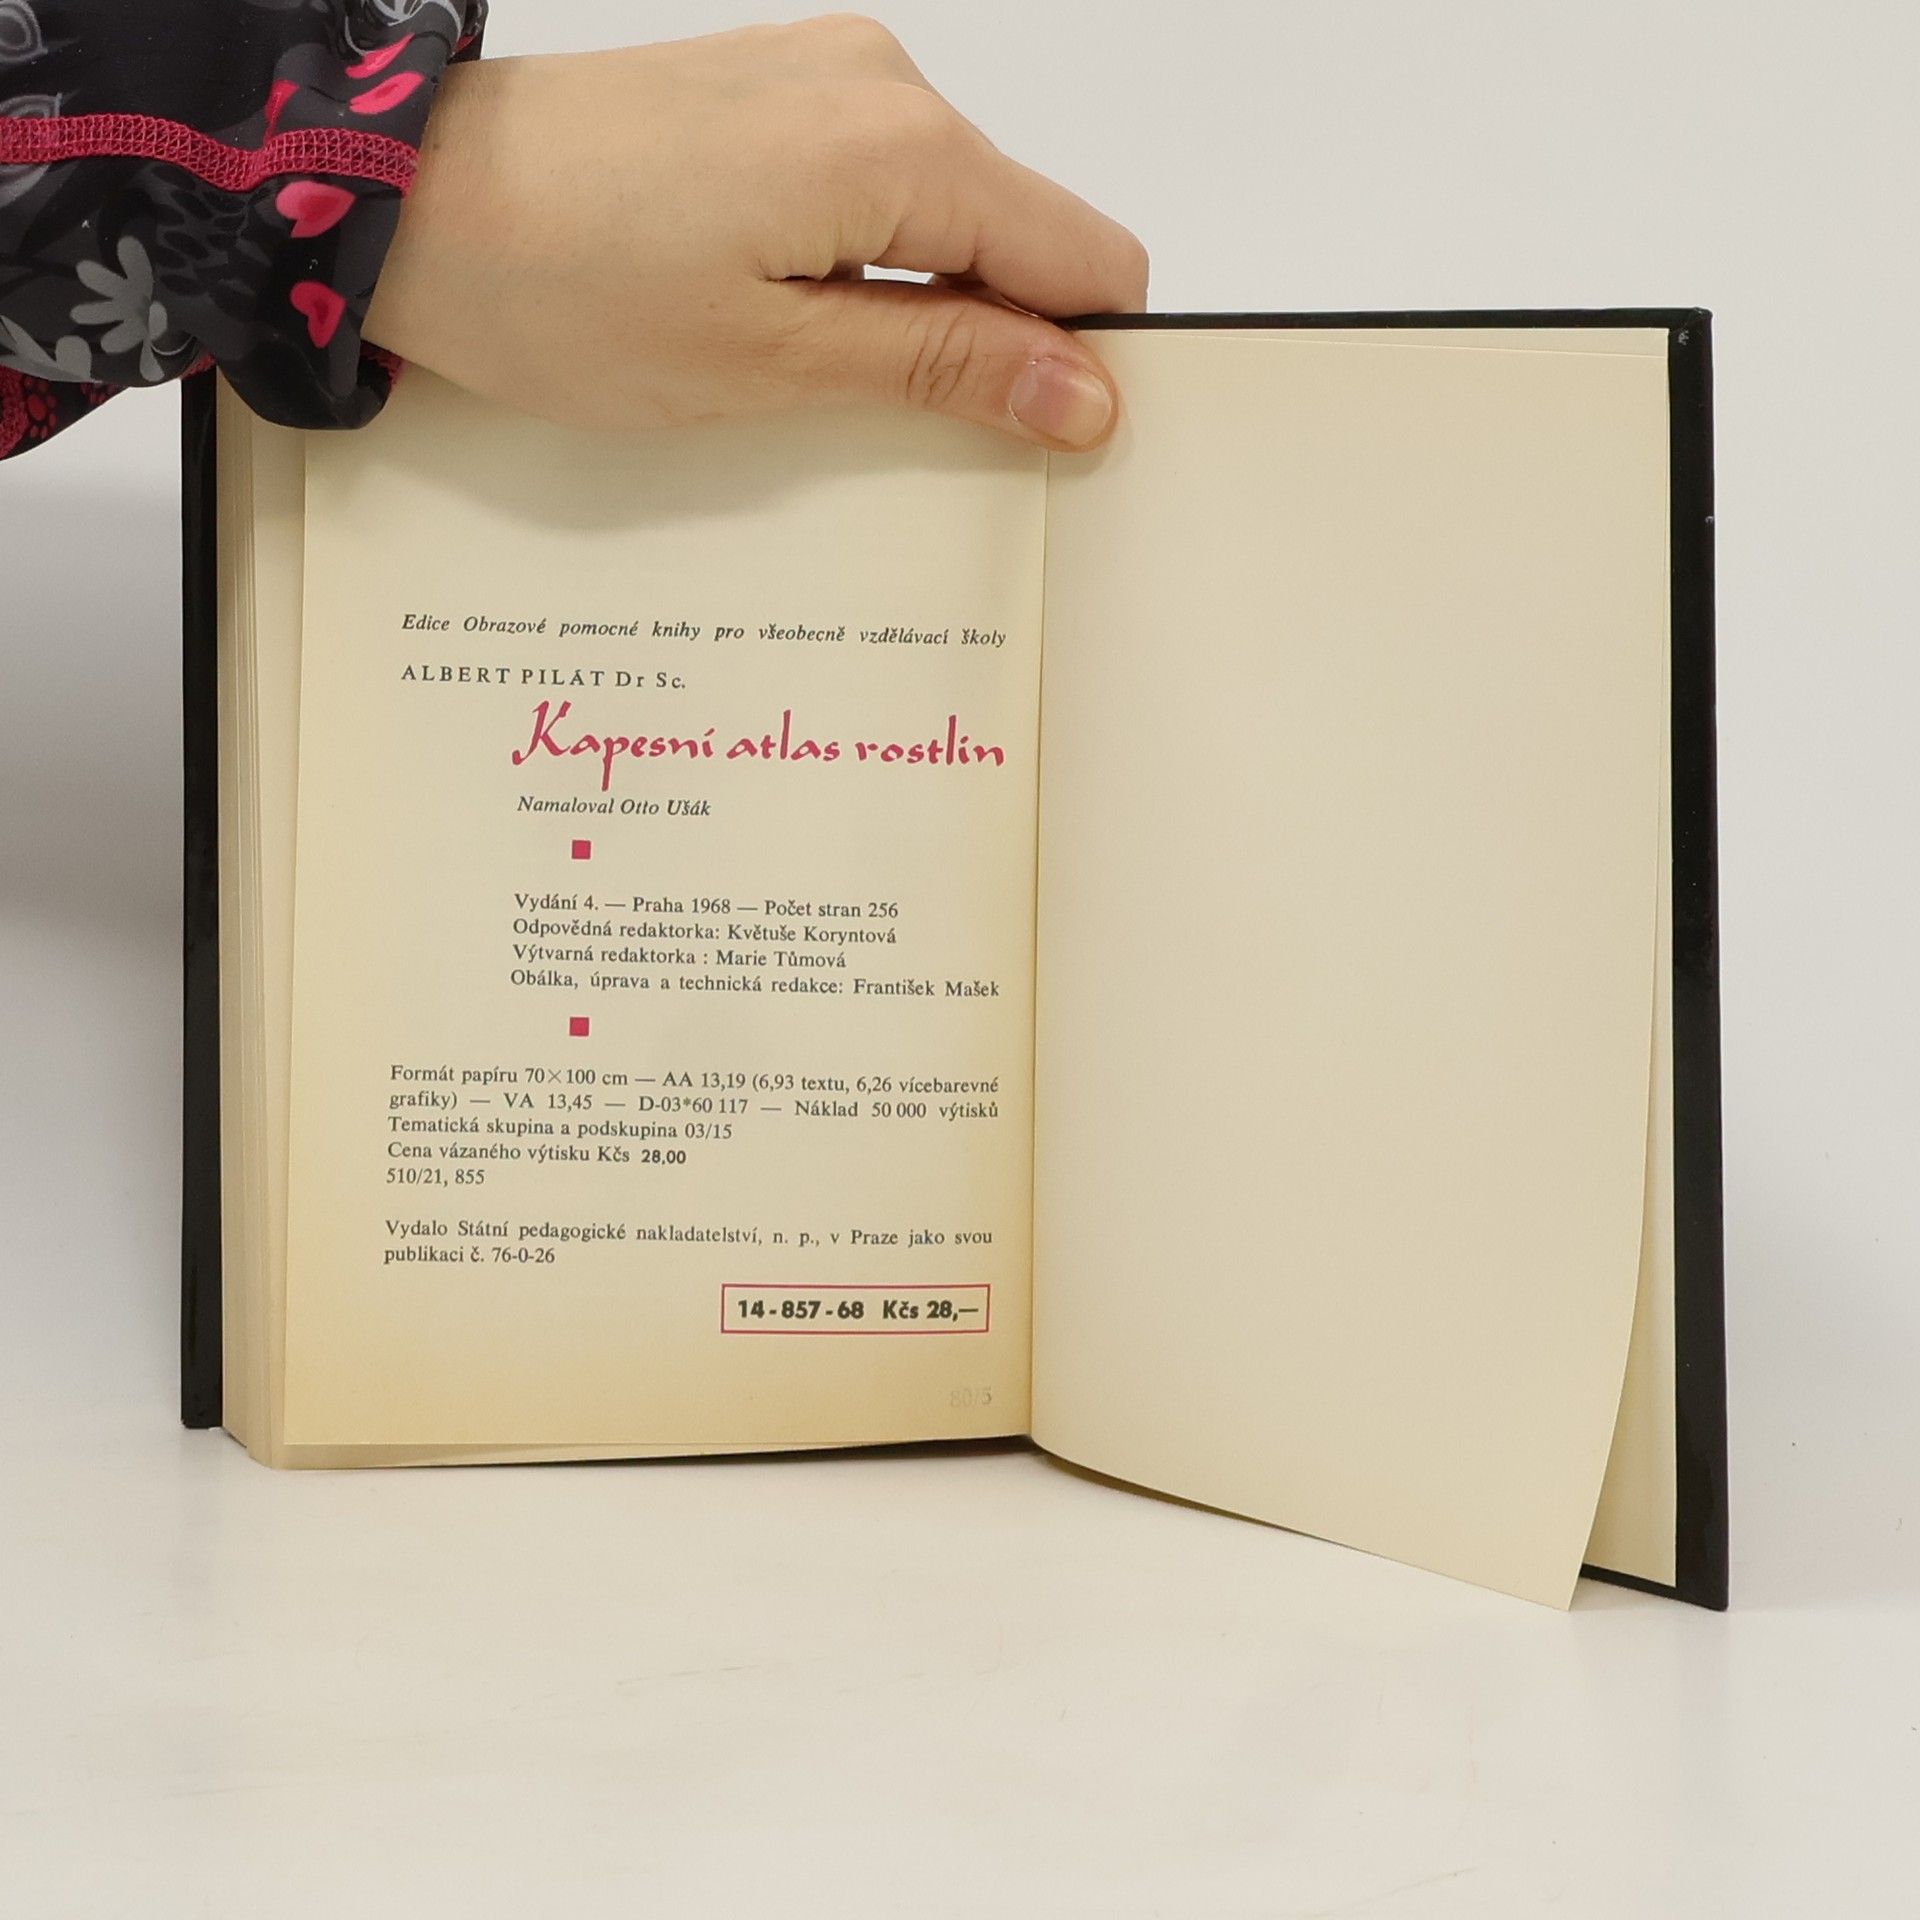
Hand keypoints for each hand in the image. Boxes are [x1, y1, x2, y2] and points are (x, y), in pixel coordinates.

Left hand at [365, 16, 1149, 451]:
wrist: (405, 202)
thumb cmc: (566, 290)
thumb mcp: (774, 361)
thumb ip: (946, 368)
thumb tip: (1086, 394)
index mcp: (904, 146)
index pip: (1088, 256)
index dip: (1083, 360)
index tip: (1043, 449)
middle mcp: (884, 83)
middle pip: (1025, 235)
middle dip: (1002, 343)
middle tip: (909, 440)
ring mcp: (827, 77)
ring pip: (953, 219)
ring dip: (927, 314)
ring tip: (822, 384)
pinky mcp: (775, 94)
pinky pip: (880, 192)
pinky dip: (868, 272)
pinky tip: (791, 327)